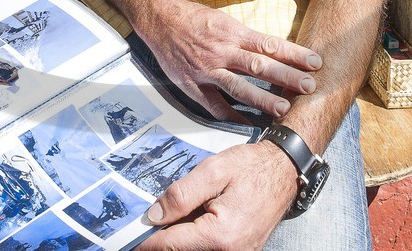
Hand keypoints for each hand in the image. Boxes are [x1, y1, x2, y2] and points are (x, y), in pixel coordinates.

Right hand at [137, 0, 322, 119]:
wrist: (160, 19)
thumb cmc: (195, 19)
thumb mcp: (224, 20)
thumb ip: (246, 38)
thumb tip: (274, 51)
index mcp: (232, 33)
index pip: (270, 44)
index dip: (294, 54)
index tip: (315, 62)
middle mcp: (222, 51)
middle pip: (259, 65)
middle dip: (286, 77)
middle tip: (309, 86)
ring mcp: (207, 70)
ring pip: (238, 87)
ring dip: (262, 99)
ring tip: (284, 109)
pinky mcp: (192, 85)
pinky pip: (214, 105)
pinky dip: (231, 116)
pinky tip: (248, 124)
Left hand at [139, 140, 297, 250]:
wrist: (284, 171)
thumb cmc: (253, 168)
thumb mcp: (214, 171)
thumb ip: (181, 194)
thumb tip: (155, 216)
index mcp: (221, 236)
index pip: (170, 244)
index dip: (146, 241)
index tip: (127, 238)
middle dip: (163, 237)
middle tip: (151, 220)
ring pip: (193, 250)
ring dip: (179, 237)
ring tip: (174, 216)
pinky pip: (207, 248)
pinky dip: (194, 237)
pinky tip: (192, 219)